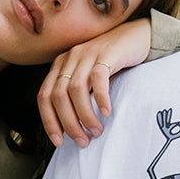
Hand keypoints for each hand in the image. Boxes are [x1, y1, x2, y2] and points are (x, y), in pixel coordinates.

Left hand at [37, 18, 151, 147]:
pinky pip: (98, 78)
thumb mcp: (87, 76)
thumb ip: (76, 94)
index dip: (49, 121)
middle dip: (69, 123)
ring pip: (76, 89)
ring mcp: (87, 54)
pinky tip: (106, 112)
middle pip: (58, 95)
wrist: (136, 36)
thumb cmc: (111, 62)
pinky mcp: (107, 53)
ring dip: (85, 115)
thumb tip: (71, 129)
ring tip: (96, 130)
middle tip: (83, 140)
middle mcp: (70, 58)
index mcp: (60, 65)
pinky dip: (100, 98)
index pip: (44, 96)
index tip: (59, 142)